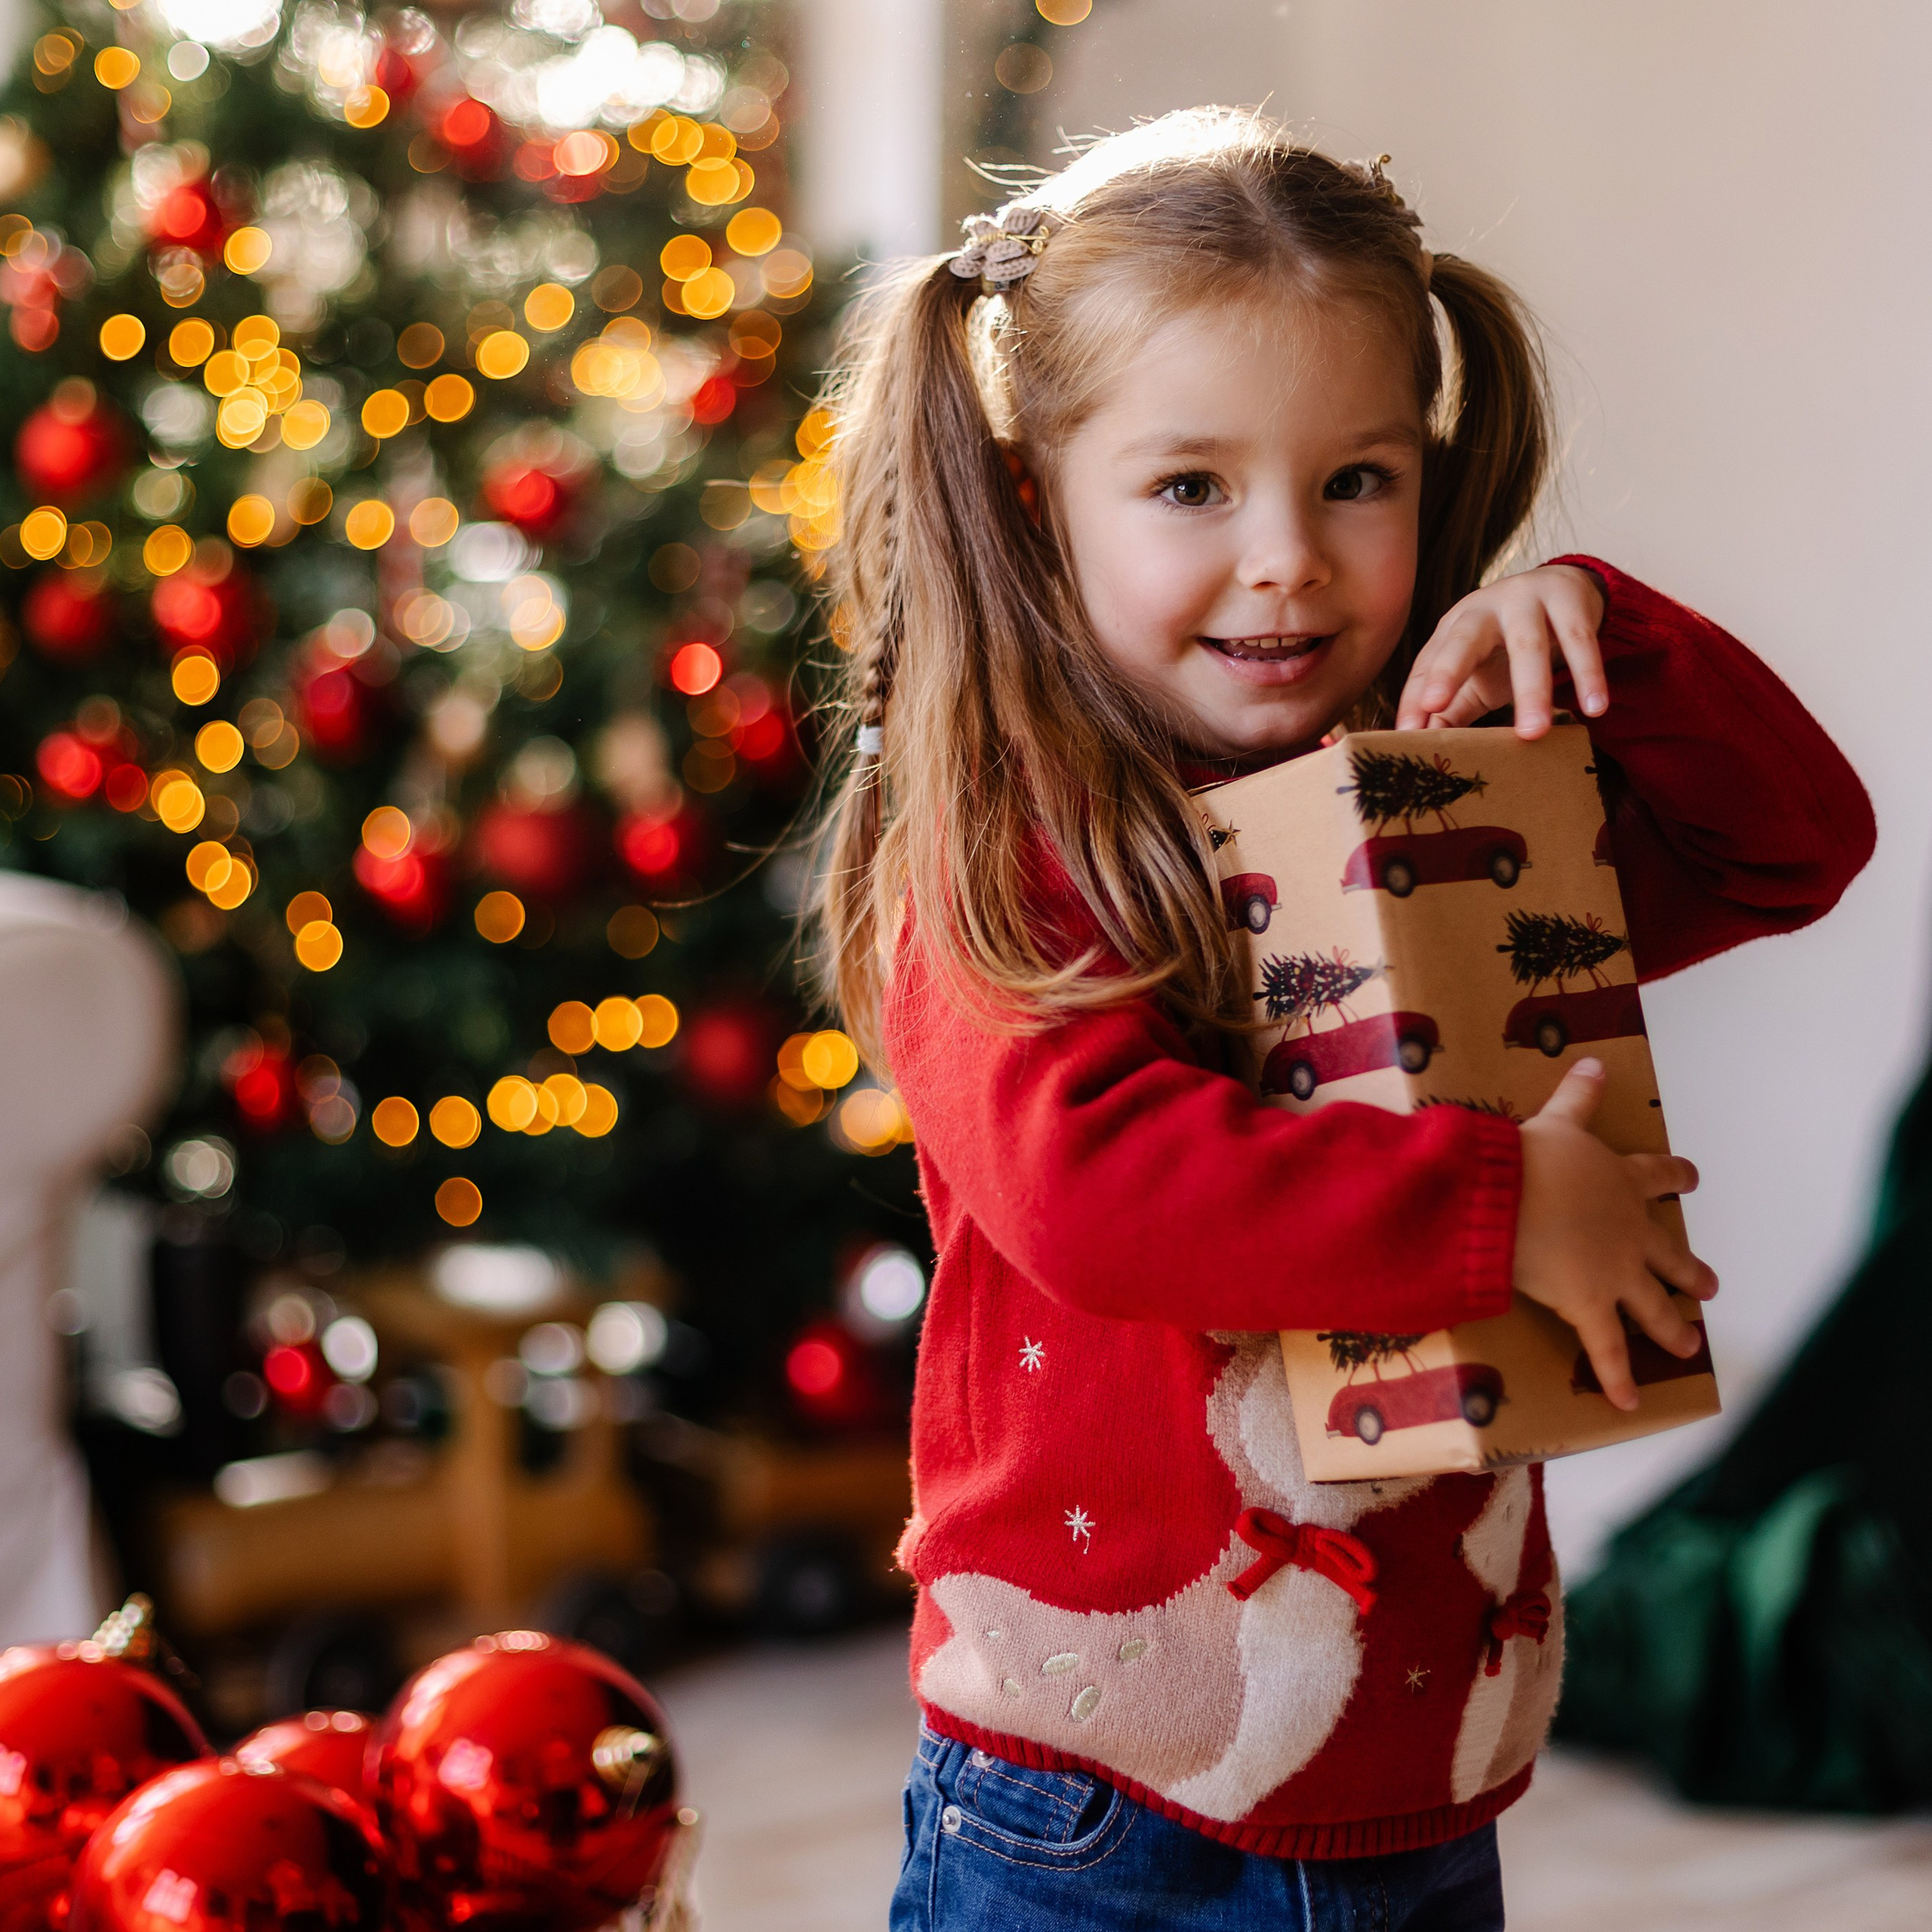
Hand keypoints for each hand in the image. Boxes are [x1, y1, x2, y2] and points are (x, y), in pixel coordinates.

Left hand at [1396, 564, 1607, 736]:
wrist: (1565, 589)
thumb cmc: (1509, 644)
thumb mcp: (1477, 675)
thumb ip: (1450, 709)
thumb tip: (1419, 746)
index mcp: (1454, 628)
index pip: (1427, 664)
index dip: (1415, 698)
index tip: (1406, 733)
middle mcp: (1484, 608)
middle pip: (1463, 640)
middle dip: (1448, 672)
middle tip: (1435, 707)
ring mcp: (1528, 599)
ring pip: (1528, 645)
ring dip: (1531, 690)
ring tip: (1534, 732)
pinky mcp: (1569, 600)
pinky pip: (1580, 640)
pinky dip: (1588, 674)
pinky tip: (1595, 707)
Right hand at [1514, 1059, 1717, 1409]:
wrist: (1508, 1196)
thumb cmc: (1526, 1158)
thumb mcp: (1555, 1120)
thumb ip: (1577, 1096)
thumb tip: (1594, 1061)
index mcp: (1621, 1182)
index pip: (1658, 1177)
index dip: (1676, 1178)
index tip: (1692, 1179)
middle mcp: (1630, 1230)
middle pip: (1670, 1255)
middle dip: (1689, 1271)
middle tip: (1710, 1286)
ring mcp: (1615, 1272)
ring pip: (1654, 1306)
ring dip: (1671, 1328)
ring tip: (1689, 1345)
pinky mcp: (1589, 1305)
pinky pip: (1605, 1349)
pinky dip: (1617, 1377)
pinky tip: (1629, 1402)